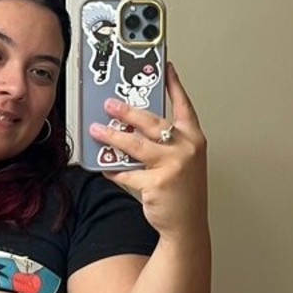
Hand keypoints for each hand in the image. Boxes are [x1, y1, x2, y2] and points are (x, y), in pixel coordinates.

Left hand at [89, 63, 207, 240]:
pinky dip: (113, 169)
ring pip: (134, 145)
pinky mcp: (157, 183)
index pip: (183, 105)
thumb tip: (132, 127)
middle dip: (126, 110)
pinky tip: (105, 166)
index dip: (174, 84)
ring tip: (97, 130)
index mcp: (194, 139)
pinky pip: (127, 172)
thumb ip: (164, 143)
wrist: (187, 226)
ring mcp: (173, 165)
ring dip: (111, 137)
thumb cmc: (184, 192)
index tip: (164, 67)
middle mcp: (186, 149)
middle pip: (151, 121)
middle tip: (109, 104)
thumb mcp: (183, 161)